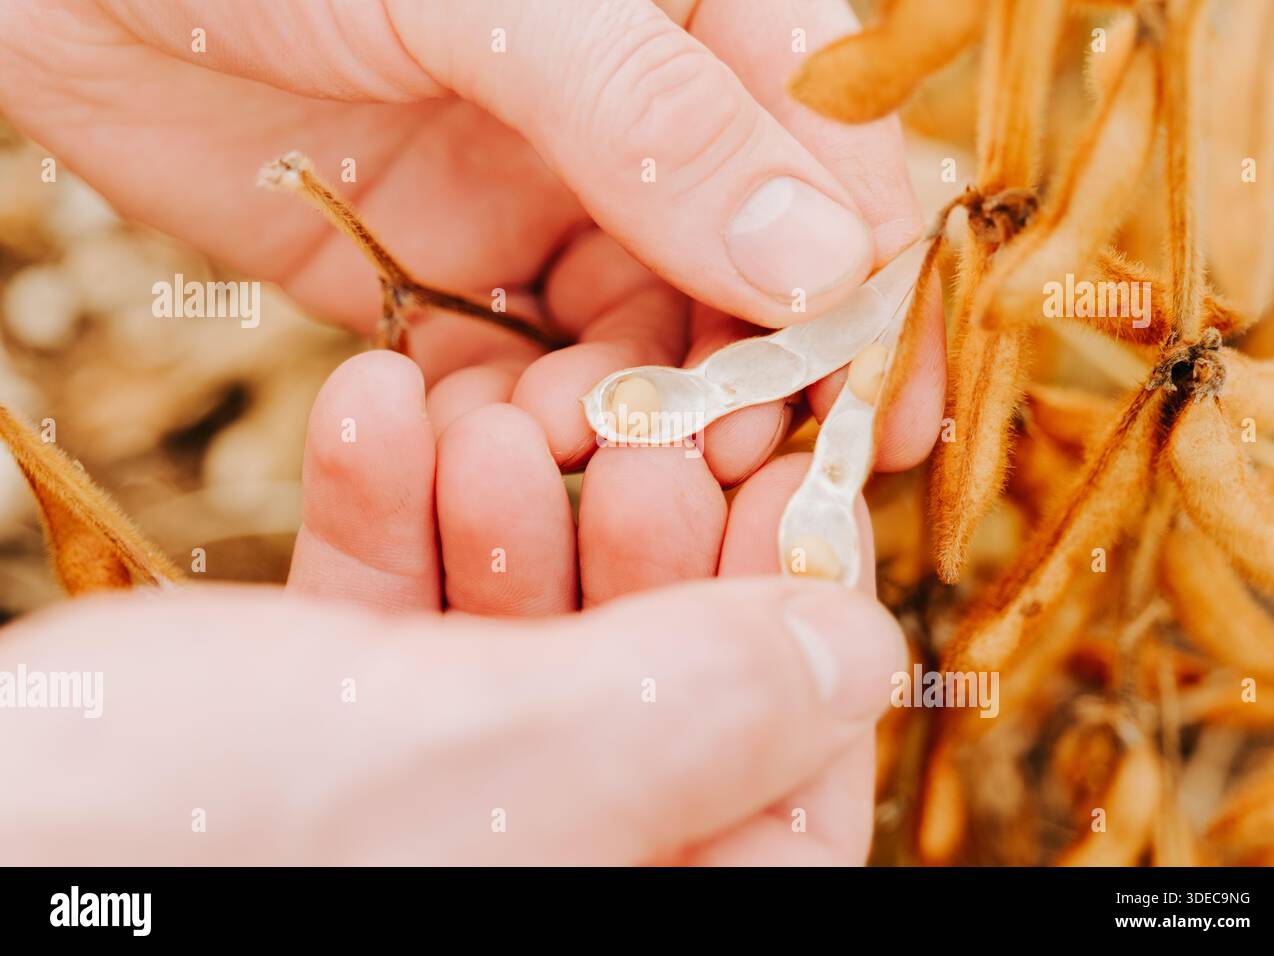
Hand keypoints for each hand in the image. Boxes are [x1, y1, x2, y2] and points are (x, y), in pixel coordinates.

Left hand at [0, 0, 942, 484]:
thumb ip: (656, 121)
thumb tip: (819, 259)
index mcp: (692, 20)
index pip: (828, 159)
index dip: (865, 289)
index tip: (876, 408)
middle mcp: (636, 123)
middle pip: (747, 274)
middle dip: (749, 376)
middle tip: (740, 461)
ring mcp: (545, 204)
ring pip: (640, 340)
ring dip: (628, 407)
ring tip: (586, 438)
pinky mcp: (454, 281)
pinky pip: (524, 373)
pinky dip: (524, 418)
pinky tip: (502, 435)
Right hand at [0, 353, 906, 864]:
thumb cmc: (203, 845)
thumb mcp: (493, 763)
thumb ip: (700, 707)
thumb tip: (857, 648)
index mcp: (624, 902)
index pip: (786, 779)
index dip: (799, 617)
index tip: (789, 471)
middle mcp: (546, 856)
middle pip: (653, 684)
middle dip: (632, 537)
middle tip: (627, 429)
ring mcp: (433, 800)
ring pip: (518, 632)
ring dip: (498, 503)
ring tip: (475, 412)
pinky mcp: (326, 739)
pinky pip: (390, 616)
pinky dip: (383, 508)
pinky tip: (372, 409)